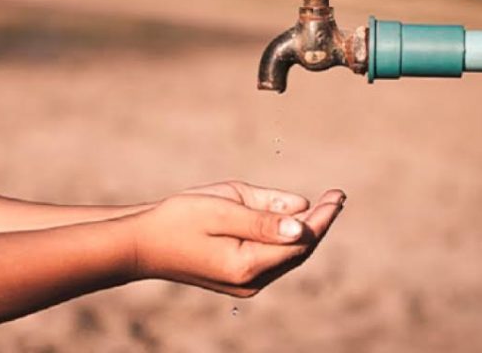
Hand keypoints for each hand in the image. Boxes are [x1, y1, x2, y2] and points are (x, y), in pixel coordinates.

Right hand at [129, 181, 345, 296]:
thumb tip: (303, 221)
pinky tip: (293, 221)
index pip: (301, 241)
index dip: (322, 218)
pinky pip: (273, 258)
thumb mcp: (221, 207)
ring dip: (306, 231)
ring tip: (323, 205)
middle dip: (319, 223)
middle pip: (299, 252)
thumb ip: (263, 216)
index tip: (338, 195)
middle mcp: (251, 282)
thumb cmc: (178, 219)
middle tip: (337, 197)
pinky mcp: (238, 279)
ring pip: (288, 256)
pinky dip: (286, 239)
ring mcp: (244, 284)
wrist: (143, 245)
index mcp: (247, 263)